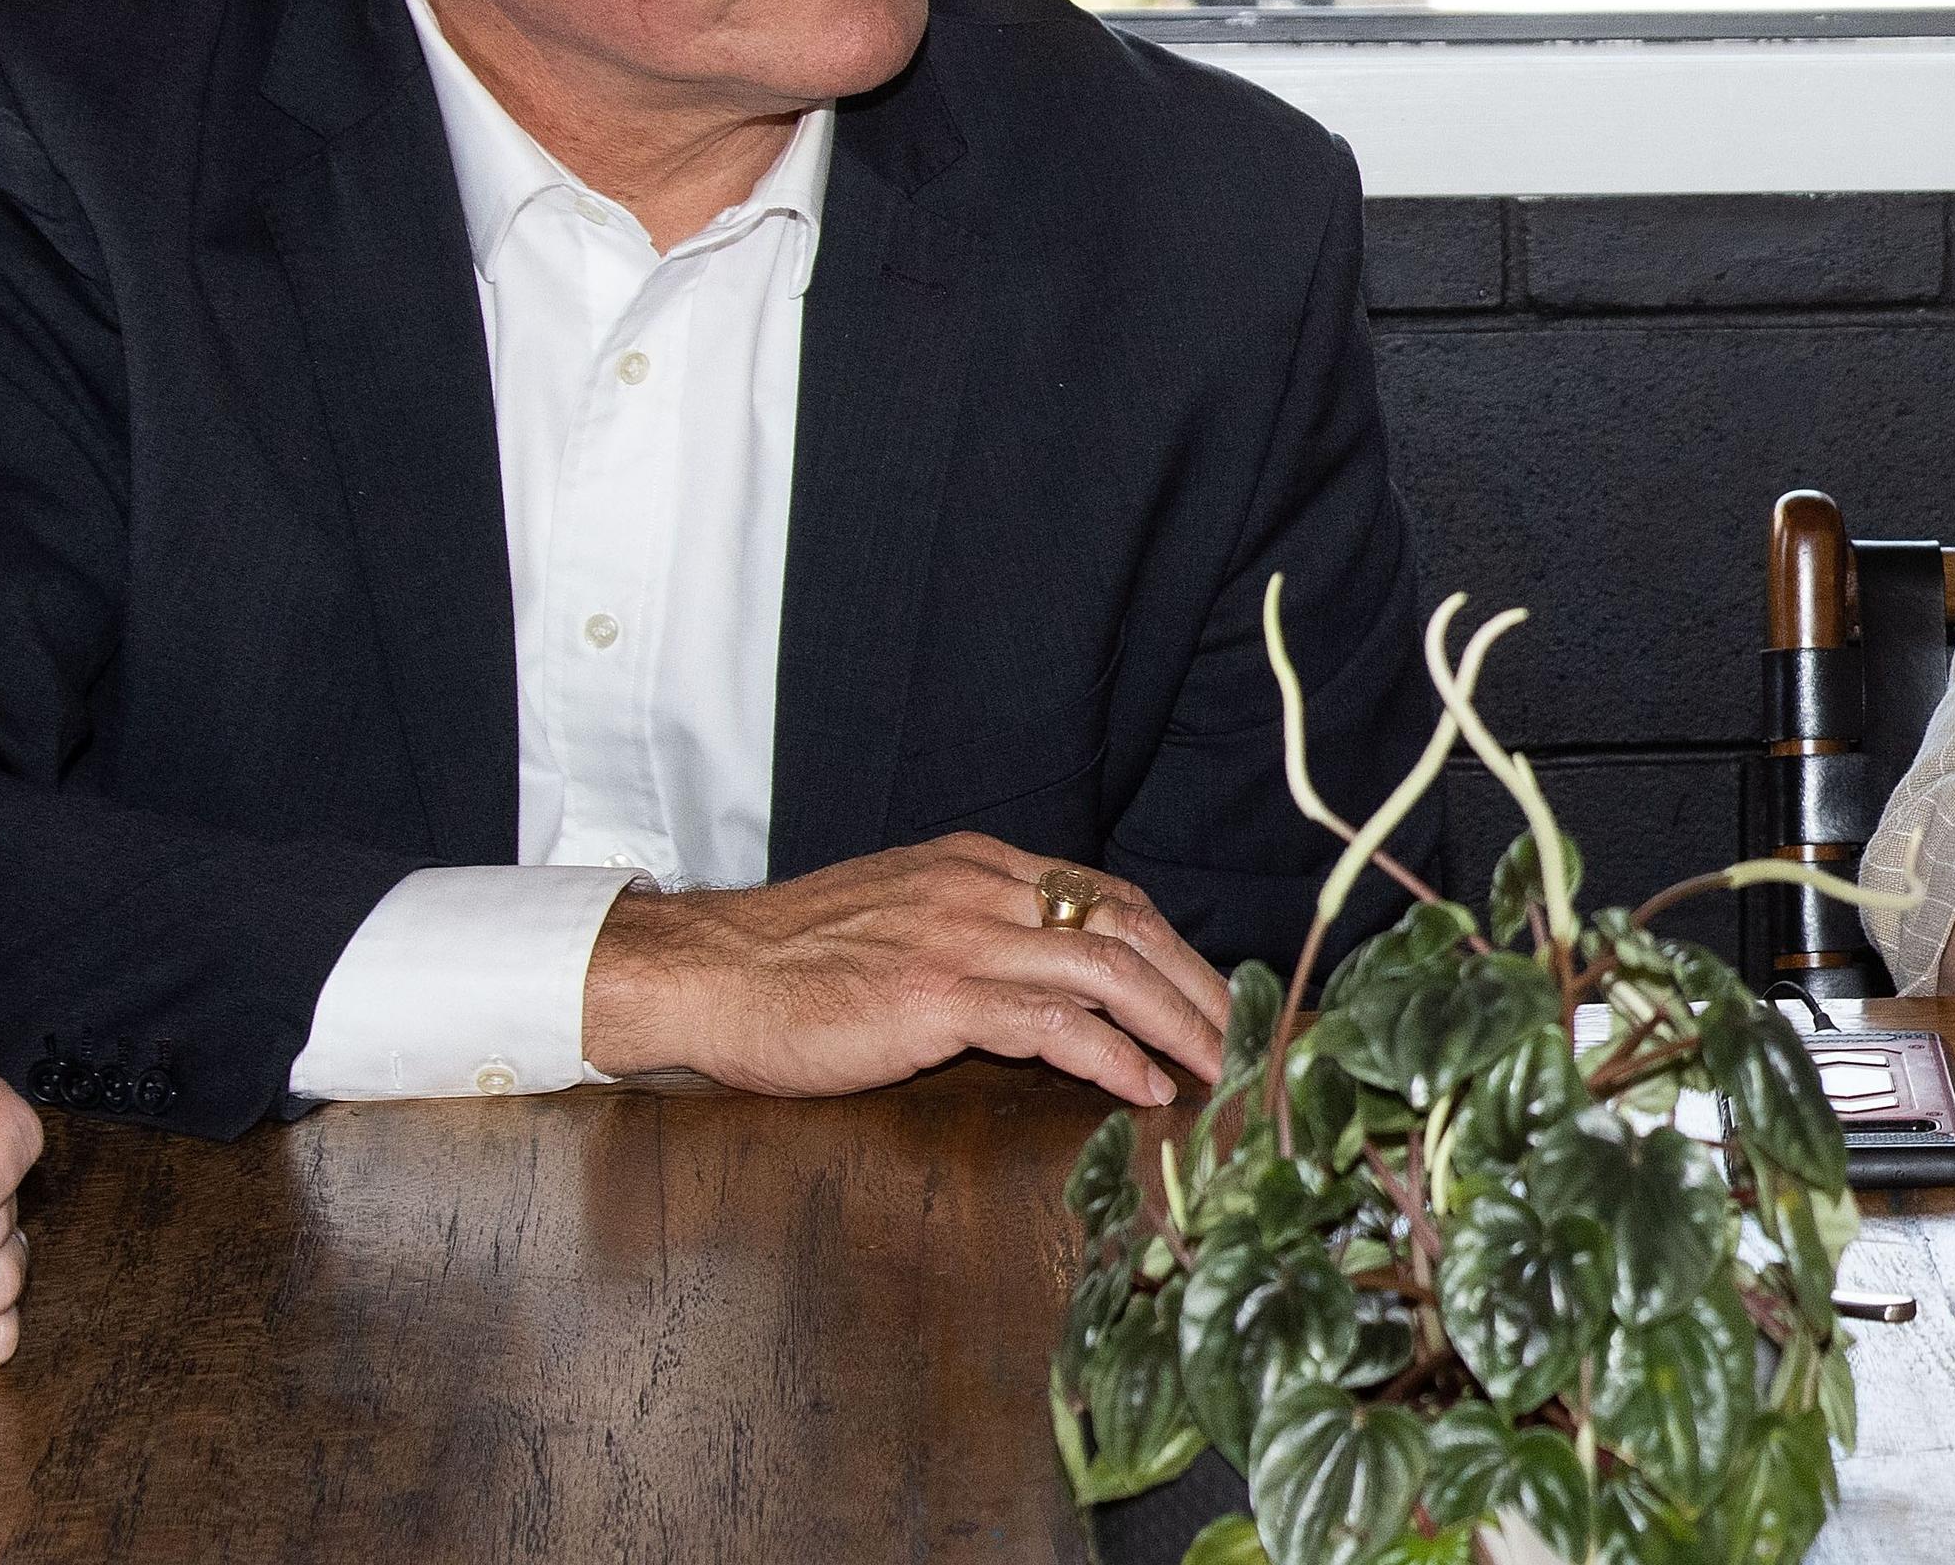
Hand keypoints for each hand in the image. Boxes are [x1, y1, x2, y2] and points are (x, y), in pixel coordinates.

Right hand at [581, 834, 1236, 1106]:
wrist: (705, 971)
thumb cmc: (793, 962)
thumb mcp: (901, 917)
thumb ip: (977, 932)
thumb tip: (1052, 983)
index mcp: (979, 866)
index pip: (1110, 897)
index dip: (1177, 949)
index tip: (1219, 997)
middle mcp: (981, 888)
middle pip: (1128, 927)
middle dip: (1200, 987)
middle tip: (1249, 1041)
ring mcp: (960, 937)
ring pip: (1105, 966)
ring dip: (1178, 1023)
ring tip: (1221, 1070)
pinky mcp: (935, 995)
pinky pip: (1049, 1022)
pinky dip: (1110, 1055)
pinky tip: (1145, 1086)